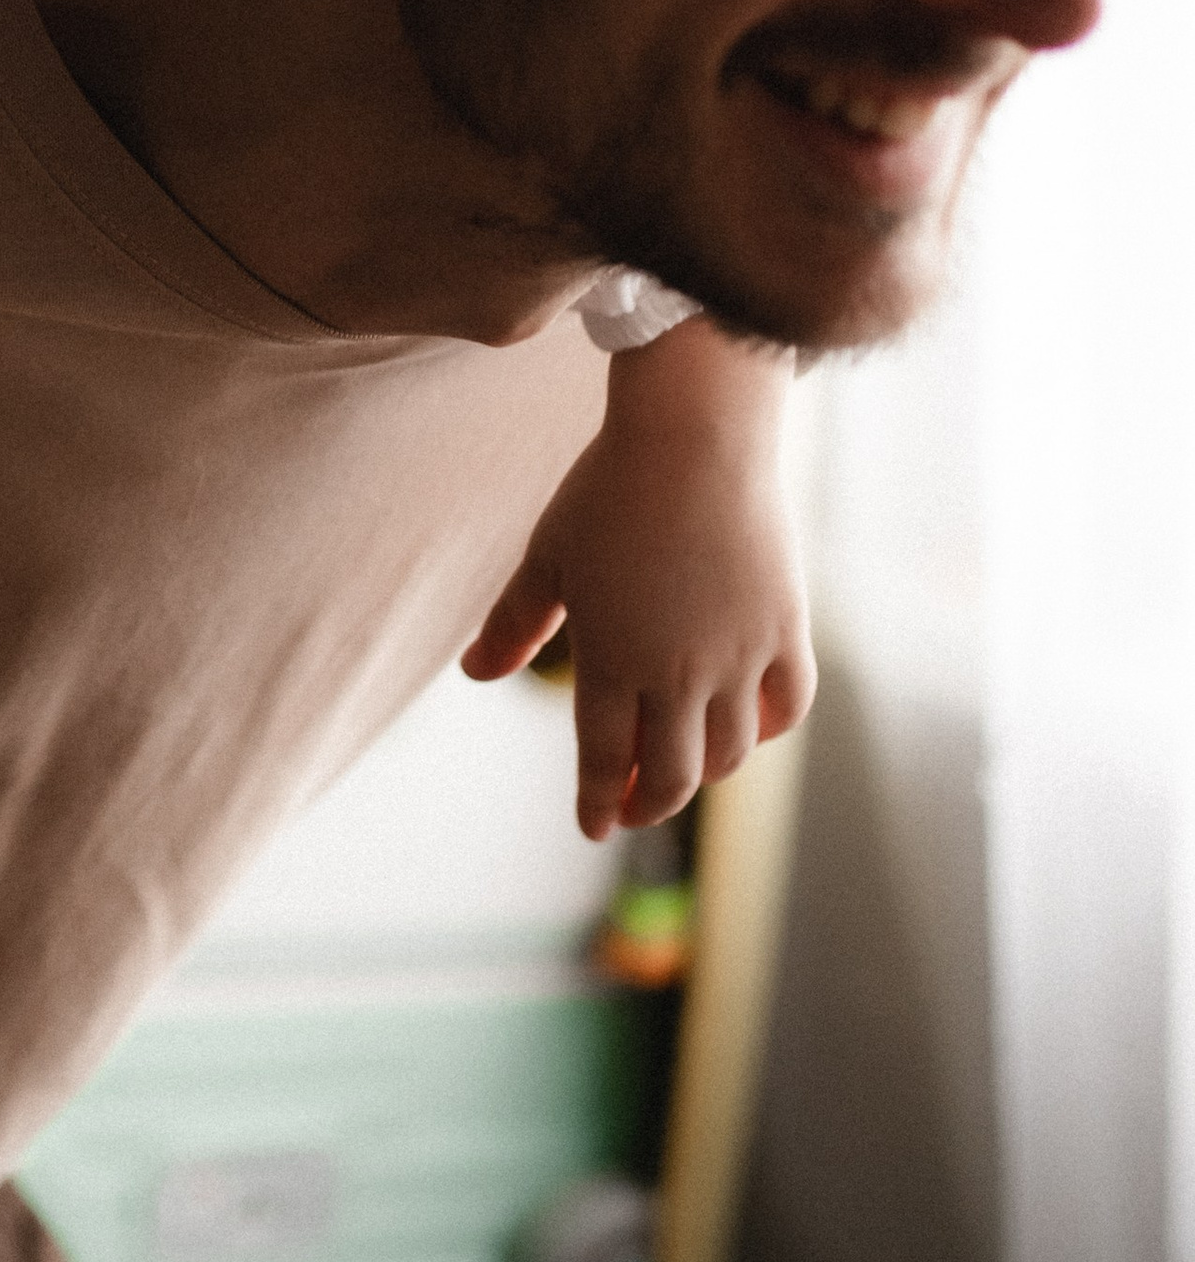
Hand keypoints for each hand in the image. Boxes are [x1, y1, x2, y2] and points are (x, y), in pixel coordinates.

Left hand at [462, 324, 813, 838]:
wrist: (695, 437)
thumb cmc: (608, 492)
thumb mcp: (547, 558)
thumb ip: (512, 625)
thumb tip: (475, 674)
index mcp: (613, 661)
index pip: (606, 762)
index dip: (598, 802)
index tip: (592, 824)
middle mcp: (679, 673)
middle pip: (673, 776)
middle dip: (648, 802)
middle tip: (633, 804)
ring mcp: (738, 656)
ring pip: (730, 754)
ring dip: (703, 772)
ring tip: (682, 763)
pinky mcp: (784, 629)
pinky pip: (785, 707)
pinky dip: (765, 729)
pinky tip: (743, 723)